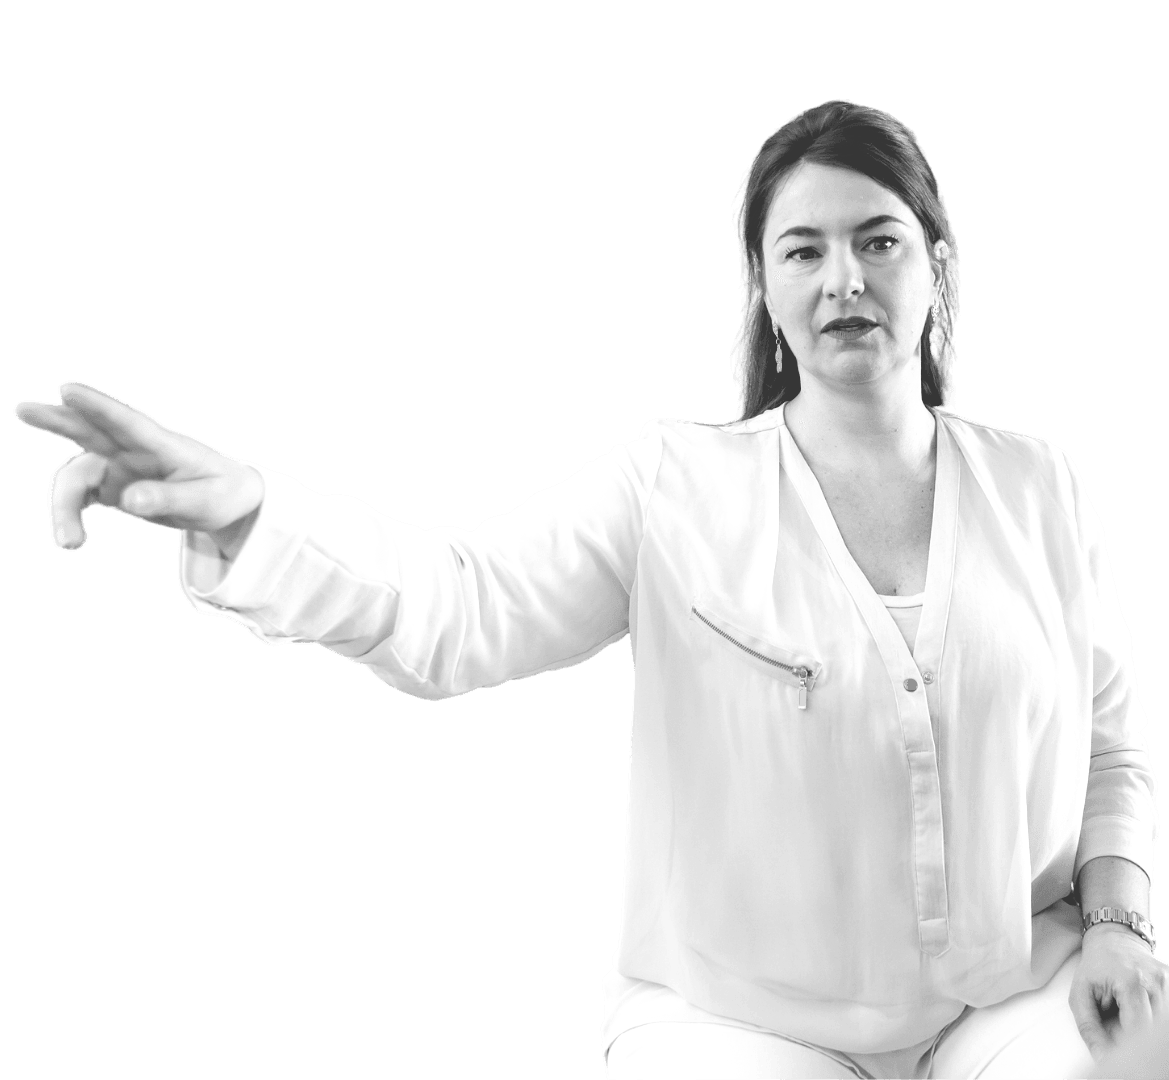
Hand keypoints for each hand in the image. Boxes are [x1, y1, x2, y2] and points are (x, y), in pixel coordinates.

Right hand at [14, 381, 263, 557]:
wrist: (227, 501)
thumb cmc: (221, 494)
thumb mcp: (207, 503)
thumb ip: (170, 499)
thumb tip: (130, 499)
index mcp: (164, 444)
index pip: (128, 421)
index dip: (98, 406)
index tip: (67, 389)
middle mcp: (135, 450)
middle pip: (91, 431)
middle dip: (57, 421)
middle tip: (22, 409)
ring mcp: (119, 465)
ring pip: (77, 474)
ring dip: (64, 506)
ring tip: (70, 544)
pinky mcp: (111, 486)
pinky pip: (79, 495)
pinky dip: (69, 514)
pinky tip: (73, 541)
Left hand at [1070, 923, 1168, 1060]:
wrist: (1113, 942)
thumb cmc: (1096, 968)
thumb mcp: (1080, 994)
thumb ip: (1089, 1027)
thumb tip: (1102, 1058)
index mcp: (1130, 980)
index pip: (1139, 1028)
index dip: (1127, 1044)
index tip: (1116, 1046)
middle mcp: (1155, 980)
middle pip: (1154, 1029)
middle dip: (1136, 1037)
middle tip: (1119, 1027)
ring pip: (1162, 1024)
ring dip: (1146, 1027)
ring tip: (1128, 1014)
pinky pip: (1166, 1013)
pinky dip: (1155, 1019)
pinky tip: (1142, 1010)